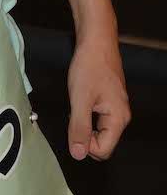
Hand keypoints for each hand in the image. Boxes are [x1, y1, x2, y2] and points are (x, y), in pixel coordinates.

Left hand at [67, 27, 130, 160]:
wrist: (96, 39)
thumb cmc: (90, 65)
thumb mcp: (80, 99)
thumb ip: (79, 128)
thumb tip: (78, 154)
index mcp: (118, 119)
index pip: (103, 150)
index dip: (84, 144)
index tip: (74, 125)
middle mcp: (121, 115)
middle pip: (102, 142)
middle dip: (84, 133)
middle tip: (74, 112)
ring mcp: (116, 106)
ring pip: (98, 128)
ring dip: (84, 121)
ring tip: (78, 102)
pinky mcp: (109, 99)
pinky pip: (97, 116)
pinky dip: (86, 111)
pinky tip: (81, 97)